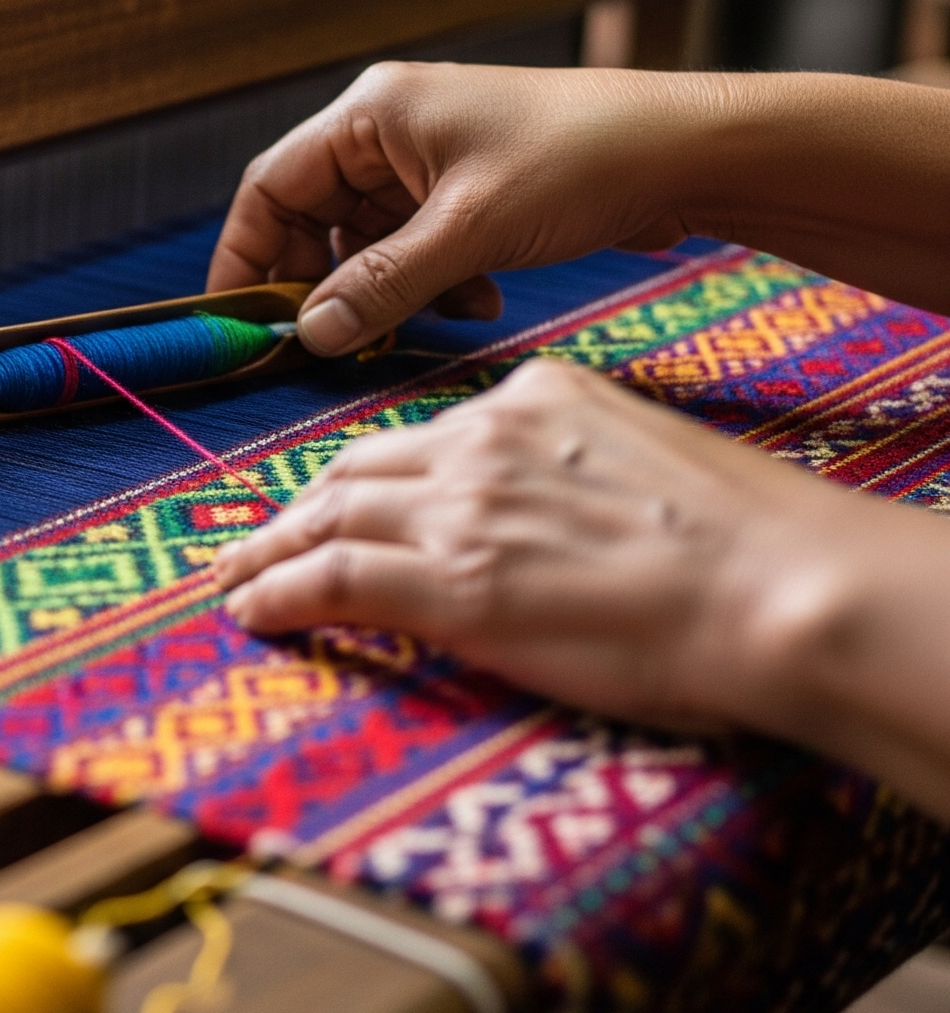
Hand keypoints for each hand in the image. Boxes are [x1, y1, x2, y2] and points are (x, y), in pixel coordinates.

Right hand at [207, 63, 703, 353]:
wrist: (689, 150)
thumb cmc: (580, 161)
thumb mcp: (468, 232)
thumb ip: (382, 285)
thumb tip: (312, 333)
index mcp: (372, 113)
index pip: (271, 185)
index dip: (249, 254)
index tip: (245, 318)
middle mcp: (391, 128)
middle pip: (316, 215)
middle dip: (329, 281)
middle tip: (338, 339)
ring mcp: (432, 157)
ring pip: (371, 238)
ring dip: (390, 288)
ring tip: (428, 319)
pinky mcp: (470, 187)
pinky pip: (419, 244)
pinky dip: (433, 281)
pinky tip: (478, 301)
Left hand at [212, 358, 948, 777]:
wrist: (780, 589)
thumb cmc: (748, 547)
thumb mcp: (646, 467)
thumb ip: (575, 472)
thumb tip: (549, 516)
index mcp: (537, 400)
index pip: (424, 437)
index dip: (369, 476)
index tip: (343, 501)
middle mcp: (482, 439)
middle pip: (356, 470)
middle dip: (300, 506)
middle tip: (258, 540)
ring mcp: (458, 508)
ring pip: (325, 519)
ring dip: (268, 552)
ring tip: (232, 580)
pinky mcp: (447, 583)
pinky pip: (327, 581)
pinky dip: (277, 595)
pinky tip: (251, 612)